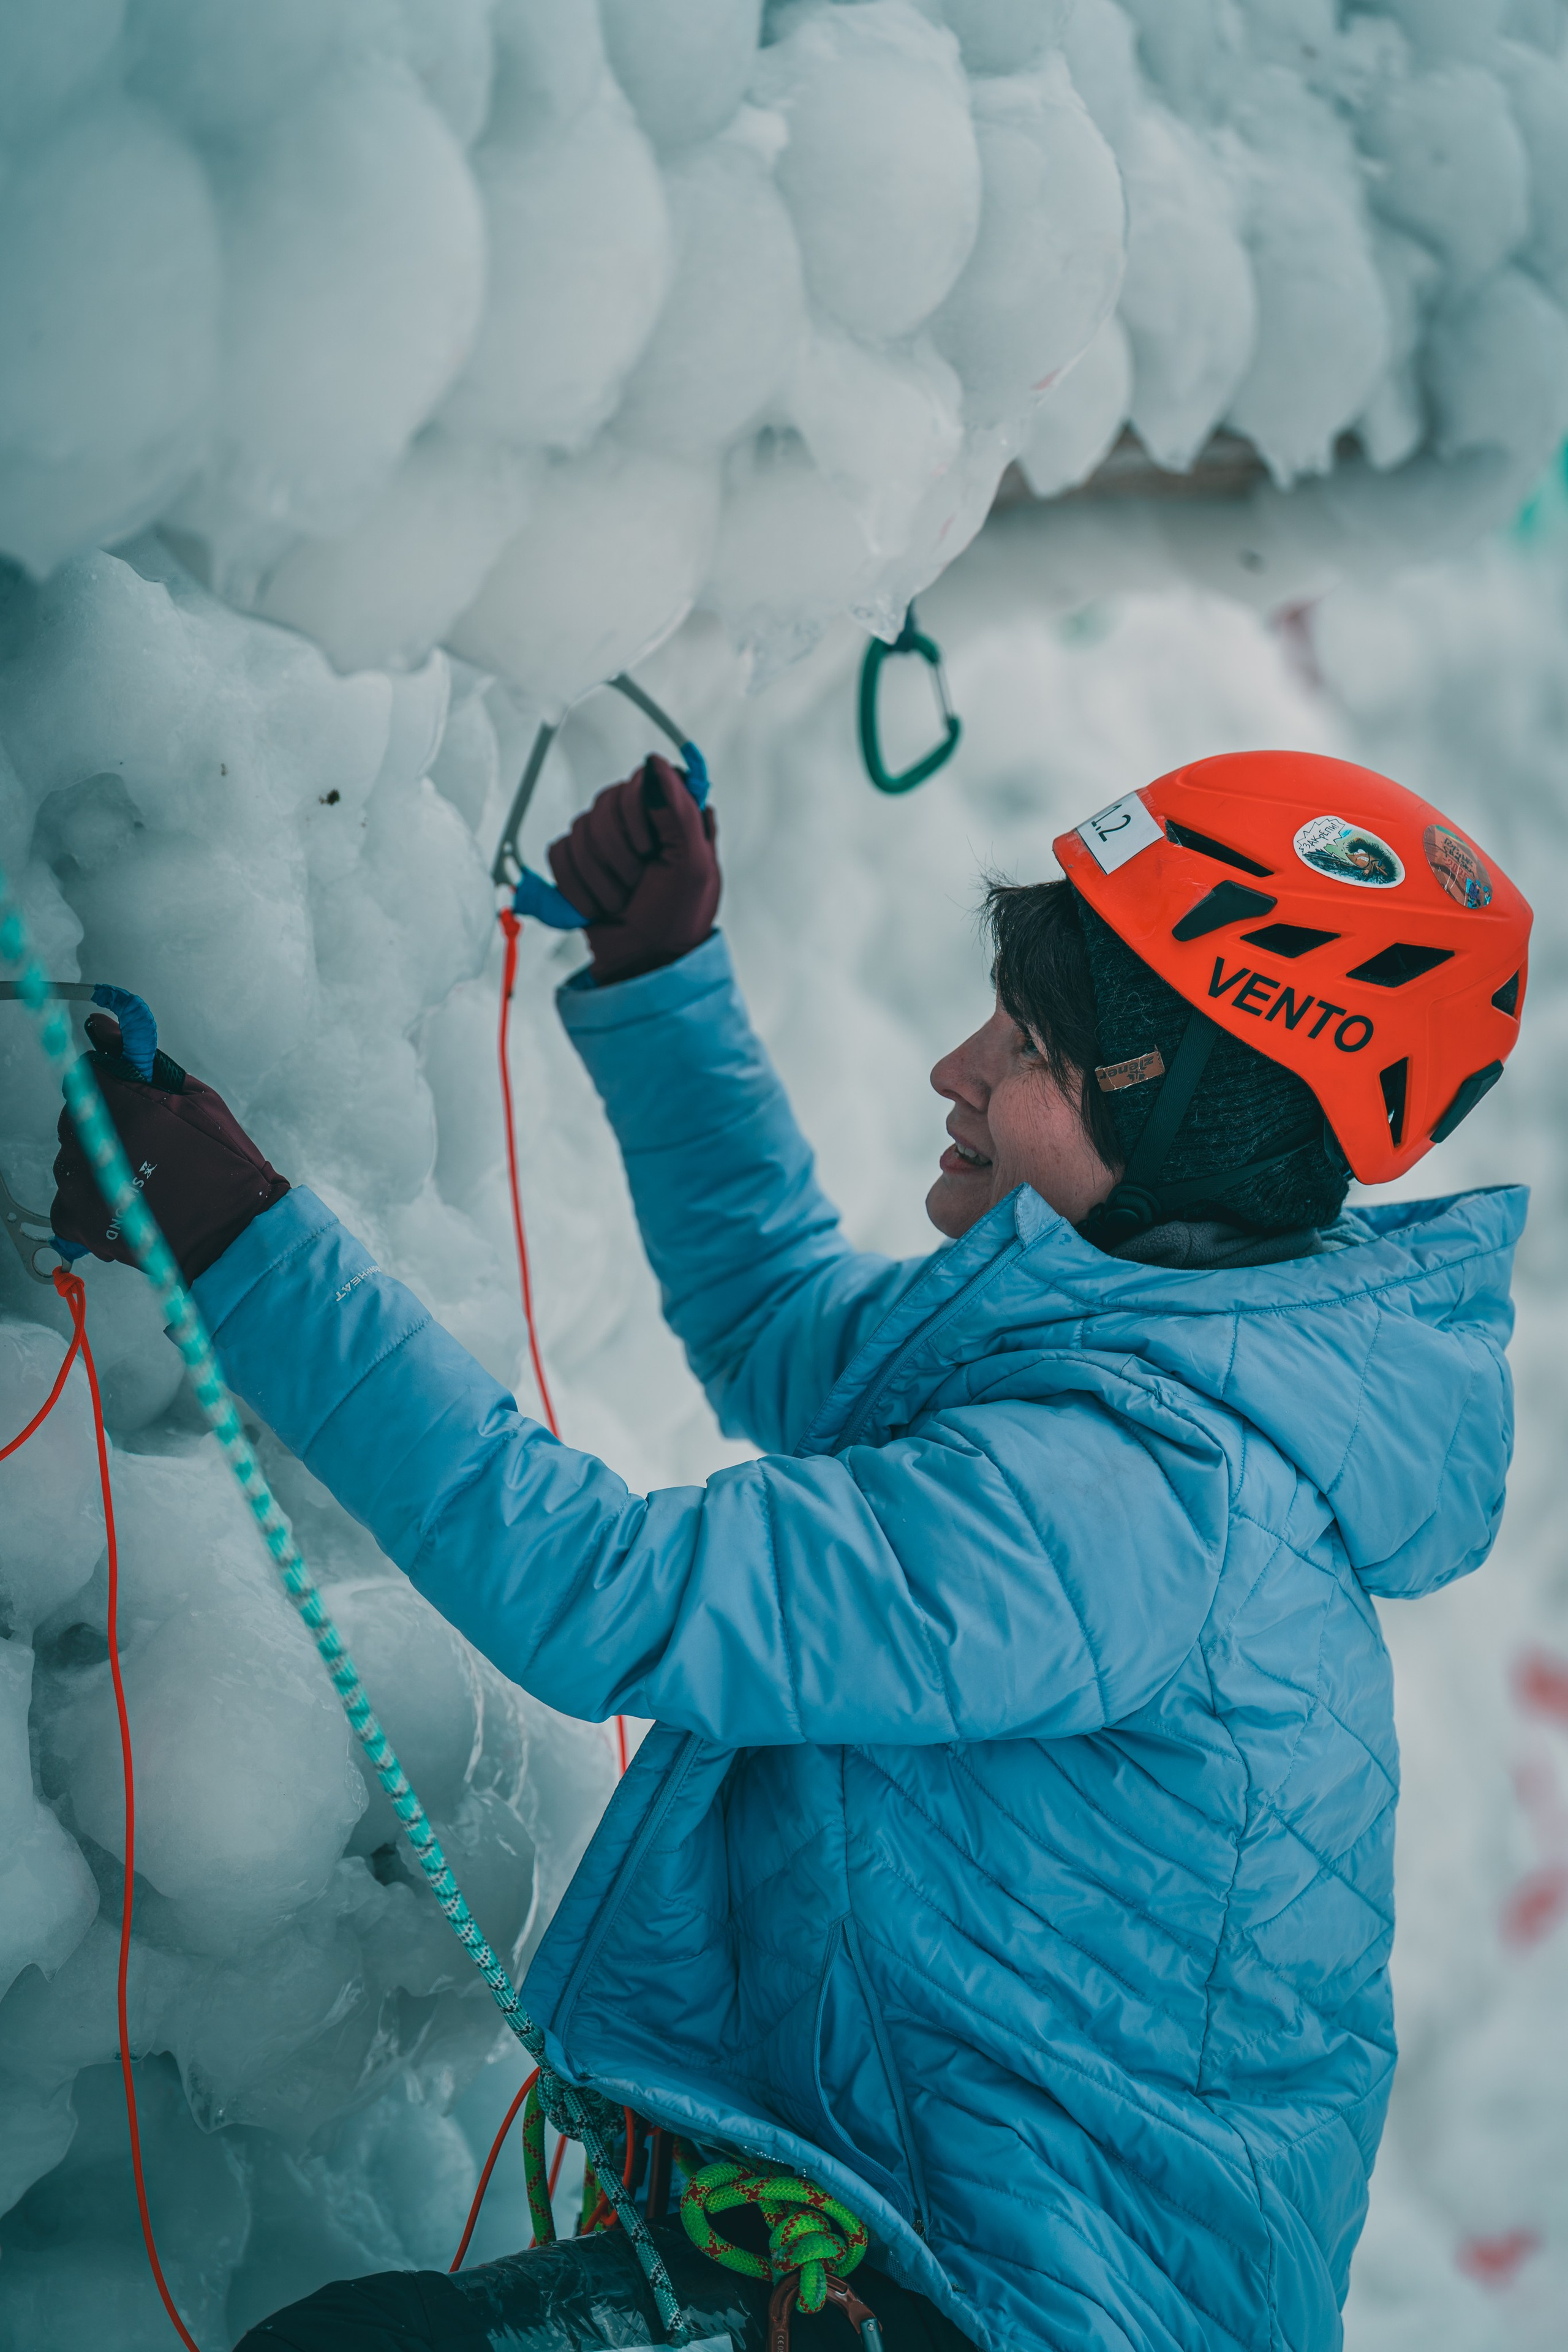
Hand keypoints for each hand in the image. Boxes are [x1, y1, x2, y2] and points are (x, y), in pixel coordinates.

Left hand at [51, 1014, 289, 1283]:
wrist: (236, 1234)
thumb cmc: (227, 1167)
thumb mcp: (198, 1101)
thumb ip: (145, 1064)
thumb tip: (104, 1026)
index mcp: (128, 1110)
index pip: (87, 1075)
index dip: (107, 1081)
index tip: (123, 1092)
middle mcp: (99, 1147)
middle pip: (76, 1115)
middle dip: (102, 1120)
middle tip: (142, 1139)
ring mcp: (87, 1188)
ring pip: (68, 1158)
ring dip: (95, 1160)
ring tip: (136, 1173)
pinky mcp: (84, 1225)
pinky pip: (64, 1203)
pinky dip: (85, 1201)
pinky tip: (118, 1199)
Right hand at [546, 755, 719, 984]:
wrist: (643, 961)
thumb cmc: (678, 919)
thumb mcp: (694, 866)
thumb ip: (680, 809)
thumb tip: (655, 762)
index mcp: (672, 816)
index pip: (638, 782)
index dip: (635, 814)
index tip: (647, 849)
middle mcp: (638, 822)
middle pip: (603, 804)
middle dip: (617, 855)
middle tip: (637, 884)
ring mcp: (605, 842)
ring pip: (579, 831)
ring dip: (599, 877)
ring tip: (621, 901)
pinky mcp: (578, 864)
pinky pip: (558, 854)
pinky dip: (575, 886)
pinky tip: (597, 906)